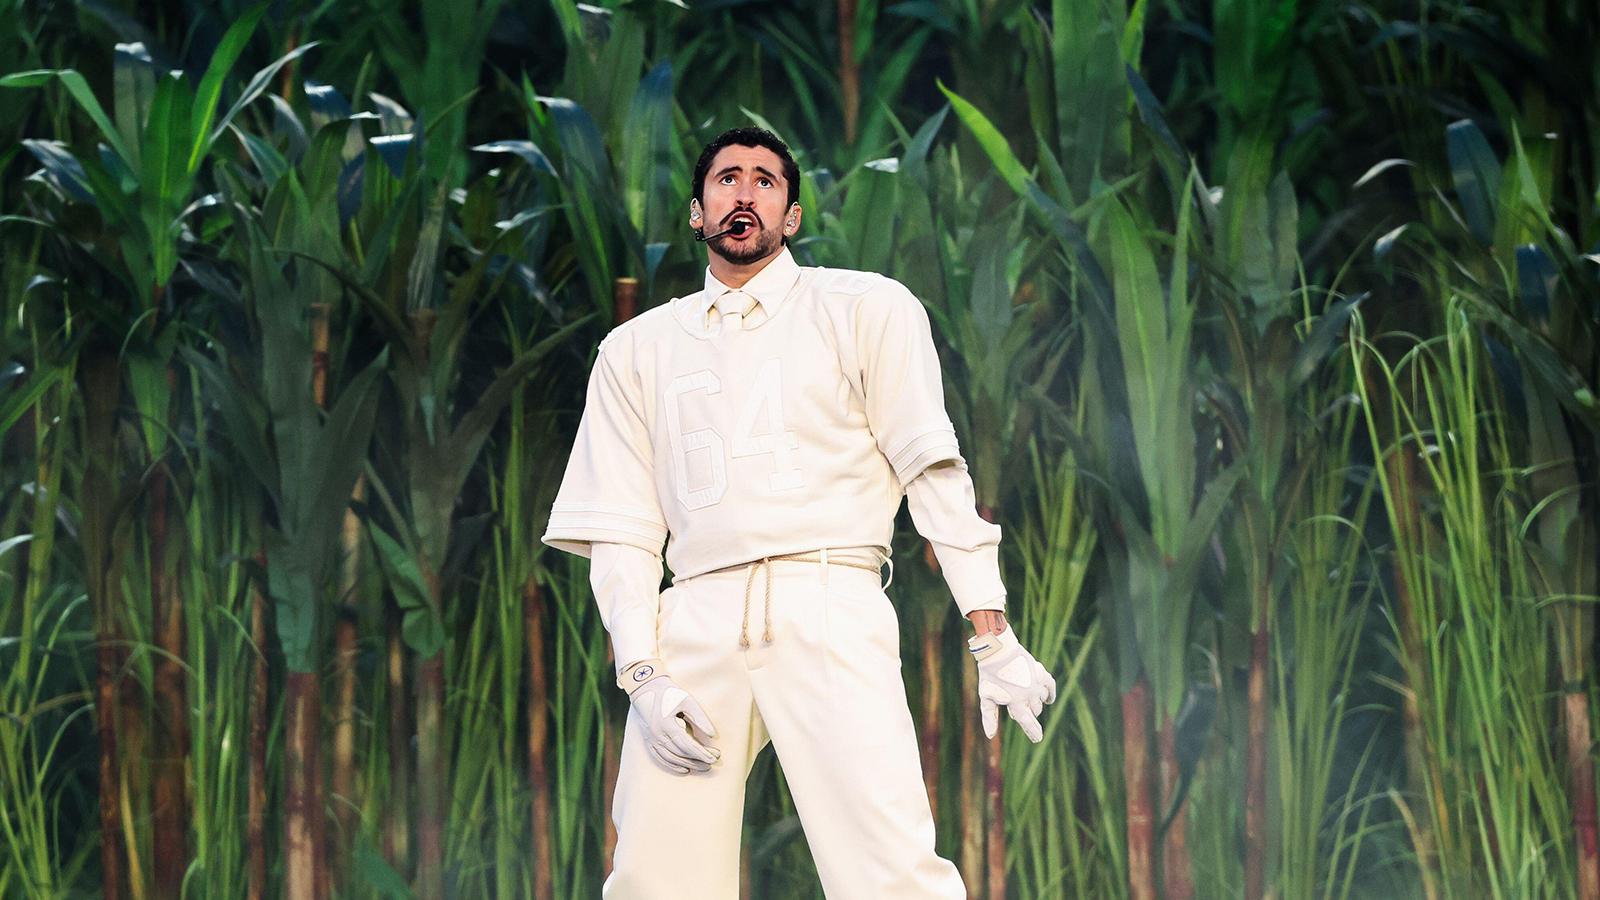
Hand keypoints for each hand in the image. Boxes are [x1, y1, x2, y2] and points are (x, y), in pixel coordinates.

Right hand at [617, 658, 721, 774]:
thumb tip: (712, 735)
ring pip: (671, 758)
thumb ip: (700, 718)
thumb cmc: (669, 693)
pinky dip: (672, 765)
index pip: (687, 745)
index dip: (702, 753)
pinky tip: (684, 769)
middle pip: (680, 754)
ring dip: (688, 764)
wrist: (645, 688)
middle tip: (713, 762)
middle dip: (698, 760)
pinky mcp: (649, 741)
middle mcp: (657, 735)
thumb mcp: (687, 700)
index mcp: (667, 724)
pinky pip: (660, 758)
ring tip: (704, 766)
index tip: (715, 757)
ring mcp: (651, 739)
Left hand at [967, 626, 1056, 742]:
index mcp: (1016, 702)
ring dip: (1035, 701)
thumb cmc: (990, 675)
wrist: (999, 650)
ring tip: (1023, 693)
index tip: (1038, 739)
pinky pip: (1050, 686)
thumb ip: (990, 717)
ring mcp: (1036, 683)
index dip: (1033, 732)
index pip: (1028, 722)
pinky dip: (1050, 693)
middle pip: (1035, 711)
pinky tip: (1048, 698)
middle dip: (1028, 710)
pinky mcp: (1041, 672)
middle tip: (1015, 700)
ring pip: (1041, 700)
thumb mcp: (986, 697)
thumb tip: (991, 736)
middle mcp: (1029, 694)